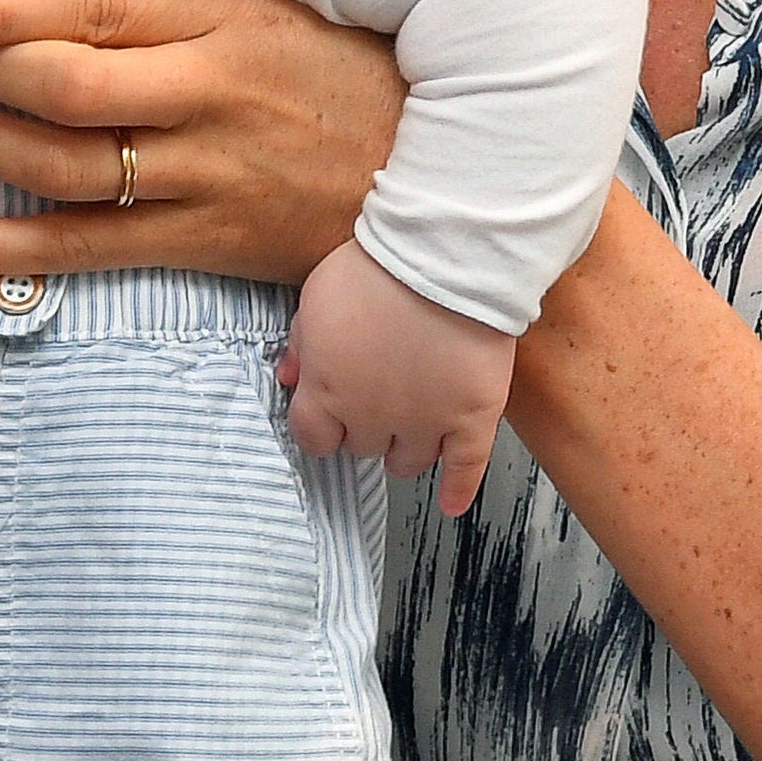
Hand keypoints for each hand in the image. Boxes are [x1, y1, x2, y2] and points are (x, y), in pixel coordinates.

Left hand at [0, 0, 406, 283]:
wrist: (437, 166)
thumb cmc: (332, 65)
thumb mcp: (259, 0)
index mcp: (216, 15)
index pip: (88, 6)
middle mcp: (208, 93)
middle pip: (64, 89)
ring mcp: (206, 174)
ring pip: (62, 168)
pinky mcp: (205, 241)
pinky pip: (83, 250)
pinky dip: (0, 245)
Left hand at [279, 240, 515, 514]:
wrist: (443, 257)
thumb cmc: (375, 268)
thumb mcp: (316, 296)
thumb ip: (301, 344)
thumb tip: (290, 378)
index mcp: (328, 391)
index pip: (313, 437)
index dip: (321, 427)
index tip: (329, 417)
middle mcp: (372, 418)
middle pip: (362, 447)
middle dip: (365, 427)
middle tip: (377, 401)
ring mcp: (425, 422)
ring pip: (408, 462)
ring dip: (404, 450)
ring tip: (409, 433)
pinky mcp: (472, 419)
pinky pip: (465, 469)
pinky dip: (459, 490)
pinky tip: (451, 503)